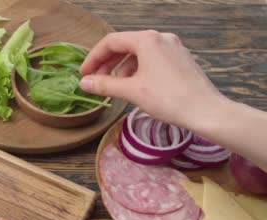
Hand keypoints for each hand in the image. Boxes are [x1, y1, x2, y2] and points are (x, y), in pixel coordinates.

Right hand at [79, 30, 225, 127]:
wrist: (205, 111)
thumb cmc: (168, 98)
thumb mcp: (131, 91)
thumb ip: (105, 84)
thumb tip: (84, 83)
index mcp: (147, 40)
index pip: (111, 42)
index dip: (93, 57)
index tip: (84, 74)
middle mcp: (161, 38)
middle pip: (125, 45)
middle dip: (107, 63)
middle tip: (95, 81)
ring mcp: (173, 48)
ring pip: (138, 53)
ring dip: (122, 68)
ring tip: (115, 87)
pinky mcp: (180, 59)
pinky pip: (152, 59)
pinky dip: (138, 70)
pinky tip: (135, 87)